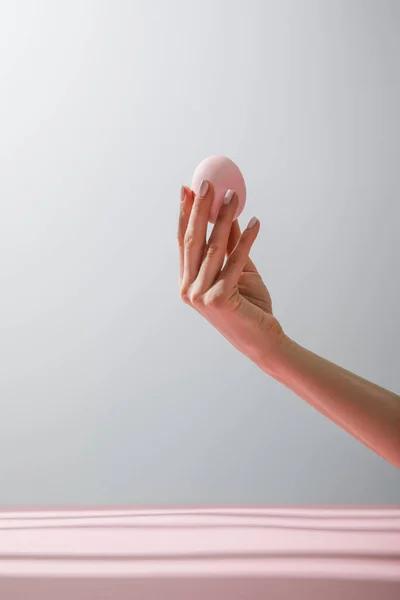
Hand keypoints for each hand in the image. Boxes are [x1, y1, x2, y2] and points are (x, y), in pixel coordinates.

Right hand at [178, 180, 283, 365]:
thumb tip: (227, 213)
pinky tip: (255, 222)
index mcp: (187, 281)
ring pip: (213, 248)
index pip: (183, 241)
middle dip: (199, 209)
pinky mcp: (219, 299)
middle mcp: (189, 288)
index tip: (188, 189)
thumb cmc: (248, 305)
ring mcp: (201, 295)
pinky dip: (246, 240)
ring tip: (235, 196)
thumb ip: (228, 246)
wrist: (262, 339)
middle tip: (208, 183)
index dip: (185, 214)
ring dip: (225, 218)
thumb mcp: (237, 270)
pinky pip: (235, 261)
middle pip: (193, 240)